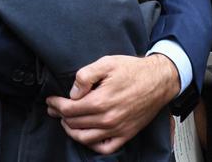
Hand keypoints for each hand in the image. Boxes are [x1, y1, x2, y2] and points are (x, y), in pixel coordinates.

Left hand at [45, 54, 179, 154]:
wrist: (159, 80)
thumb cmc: (134, 70)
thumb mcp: (107, 63)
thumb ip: (85, 75)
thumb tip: (73, 92)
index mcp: (100, 101)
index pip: (69, 109)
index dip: (56, 105)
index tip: (51, 100)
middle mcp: (107, 119)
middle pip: (74, 124)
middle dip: (60, 116)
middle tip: (55, 109)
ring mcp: (117, 129)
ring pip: (84, 138)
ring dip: (71, 131)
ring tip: (67, 122)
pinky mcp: (126, 134)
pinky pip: (104, 148)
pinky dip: (92, 145)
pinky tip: (87, 136)